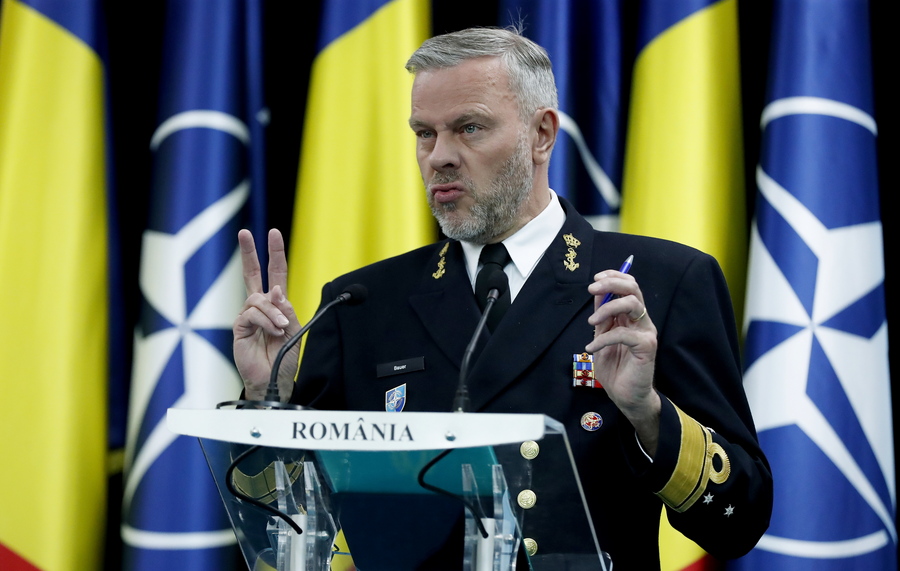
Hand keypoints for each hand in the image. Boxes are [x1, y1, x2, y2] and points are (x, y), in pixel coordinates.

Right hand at [233, 228, 299, 401]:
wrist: (274, 378)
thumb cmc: (285, 356)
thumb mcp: (295, 329)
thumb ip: (286, 309)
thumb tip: (274, 291)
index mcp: (275, 304)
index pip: (274, 273)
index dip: (274, 254)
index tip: (273, 233)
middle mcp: (259, 306)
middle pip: (252, 273)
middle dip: (249, 252)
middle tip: (245, 233)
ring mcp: (247, 316)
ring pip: (258, 299)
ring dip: (274, 314)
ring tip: (281, 329)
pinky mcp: (239, 327)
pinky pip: (252, 314)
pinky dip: (266, 322)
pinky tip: (273, 332)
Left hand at [585, 268, 660, 454]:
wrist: (626, 396)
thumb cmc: (615, 368)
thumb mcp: (602, 337)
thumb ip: (602, 317)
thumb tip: (597, 293)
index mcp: (632, 316)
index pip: (629, 286)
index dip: (614, 277)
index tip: (596, 279)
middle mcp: (642, 320)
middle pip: (633, 288)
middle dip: (612, 283)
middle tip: (592, 289)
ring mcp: (646, 332)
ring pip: (633, 304)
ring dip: (608, 308)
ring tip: (591, 323)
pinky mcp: (646, 346)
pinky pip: (624, 333)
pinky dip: (603, 338)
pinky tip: (592, 347)